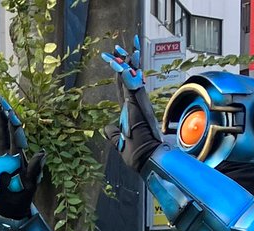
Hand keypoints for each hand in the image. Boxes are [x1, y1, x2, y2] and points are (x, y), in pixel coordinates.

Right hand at [0, 94, 44, 220]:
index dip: (10, 119)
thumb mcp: (31, 183)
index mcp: (18, 152)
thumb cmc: (23, 194)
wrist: (11, 206)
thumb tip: (43, 153)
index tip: (5, 107)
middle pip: (0, 127)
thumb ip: (35, 169)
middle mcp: (6, 149)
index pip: (14, 132)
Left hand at [101, 36, 163, 173]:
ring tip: (119, 48)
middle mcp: (135, 104)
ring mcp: (137, 103)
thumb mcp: (120, 142)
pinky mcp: (137, 104)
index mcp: (130, 112)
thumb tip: (106, 128)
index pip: (123, 90)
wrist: (147, 158)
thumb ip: (113, 134)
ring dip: (124, 63)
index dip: (119, 77)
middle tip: (117, 48)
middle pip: (127, 79)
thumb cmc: (136, 153)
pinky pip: (130, 84)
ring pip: (130, 78)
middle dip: (122, 63)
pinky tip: (120, 61)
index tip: (115, 63)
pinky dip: (126, 73)